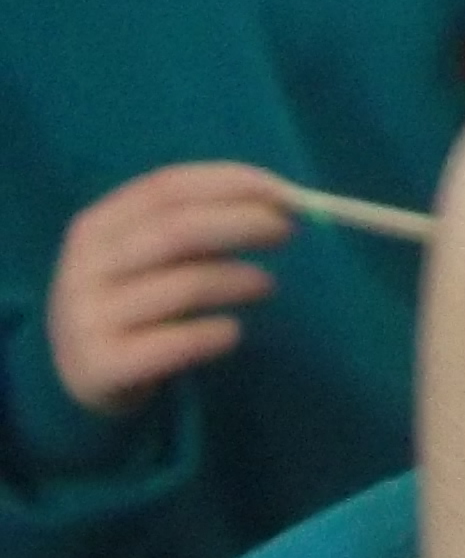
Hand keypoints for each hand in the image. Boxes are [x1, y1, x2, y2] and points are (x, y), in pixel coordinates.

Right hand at [43, 162, 288, 414]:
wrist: (87, 373)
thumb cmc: (138, 297)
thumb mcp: (152, 254)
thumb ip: (203, 221)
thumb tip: (286, 198)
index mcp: (96, 226)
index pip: (167, 187)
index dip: (232, 184)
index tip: (286, 193)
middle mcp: (83, 268)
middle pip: (177, 231)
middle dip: (243, 224)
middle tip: (287, 231)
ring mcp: (87, 319)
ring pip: (184, 286)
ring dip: (239, 280)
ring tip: (266, 285)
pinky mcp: (101, 367)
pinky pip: (177, 344)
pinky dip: (216, 334)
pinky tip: (232, 333)